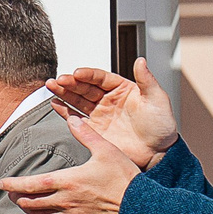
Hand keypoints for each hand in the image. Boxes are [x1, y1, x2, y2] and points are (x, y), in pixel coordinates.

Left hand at [0, 115, 143, 213]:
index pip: (29, 185)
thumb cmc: (125, 179)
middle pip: (29, 202)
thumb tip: (73, 119)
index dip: (12, 184)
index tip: (2, 183)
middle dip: (17, 196)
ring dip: (29, 208)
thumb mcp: (106, 150)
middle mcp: (64, 201)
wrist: (140, 208)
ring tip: (25, 201)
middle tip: (12, 191)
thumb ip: (86, 135)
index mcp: (66, 182)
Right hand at [43, 59, 176, 168]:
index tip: (78, 73)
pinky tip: (55, 103)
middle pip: (85, 87)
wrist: (157, 152)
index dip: (89, 75)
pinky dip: (64, 111)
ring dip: (63, 93)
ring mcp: (100, 114)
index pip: (101, 78)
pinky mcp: (94, 129)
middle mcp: (108, 99)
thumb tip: (141, 60)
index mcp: (122, 89)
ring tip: (51, 86)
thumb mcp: (157, 99)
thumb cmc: (161, 125)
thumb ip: (147, 79)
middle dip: (71, 82)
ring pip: (77, 100)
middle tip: (59, 80)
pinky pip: (75, 118)